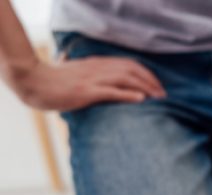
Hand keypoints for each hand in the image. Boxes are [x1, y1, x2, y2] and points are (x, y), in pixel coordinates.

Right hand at [11, 57, 165, 110]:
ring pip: (125, 79)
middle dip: (151, 81)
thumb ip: (94, 76)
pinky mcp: (86, 92)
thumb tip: (109, 85)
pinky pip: (111, 91)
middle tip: (164, 94)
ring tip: (158, 97)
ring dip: (145, 87)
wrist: (34, 82)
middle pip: (132, 70)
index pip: (129, 64)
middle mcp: (98, 69)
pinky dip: (127, 94)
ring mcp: (92, 80)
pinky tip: (140, 99)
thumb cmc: (56, 82)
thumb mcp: (79, 74)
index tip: (158, 85)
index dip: (147, 74)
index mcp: (97, 64)